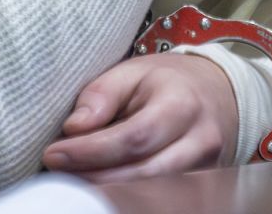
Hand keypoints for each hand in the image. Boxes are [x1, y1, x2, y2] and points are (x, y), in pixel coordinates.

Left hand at [40, 53, 237, 183]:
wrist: (218, 94)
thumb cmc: (167, 82)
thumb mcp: (134, 71)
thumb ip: (102, 94)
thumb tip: (74, 127)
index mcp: (182, 105)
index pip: (134, 138)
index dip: (90, 152)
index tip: (53, 154)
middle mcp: (200, 143)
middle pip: (141, 175)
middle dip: (93, 179)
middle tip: (56, 175)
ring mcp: (206, 171)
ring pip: (151, 197)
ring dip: (108, 194)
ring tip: (73, 184)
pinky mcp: (201, 191)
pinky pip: (158, 202)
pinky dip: (125, 199)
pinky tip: (99, 191)